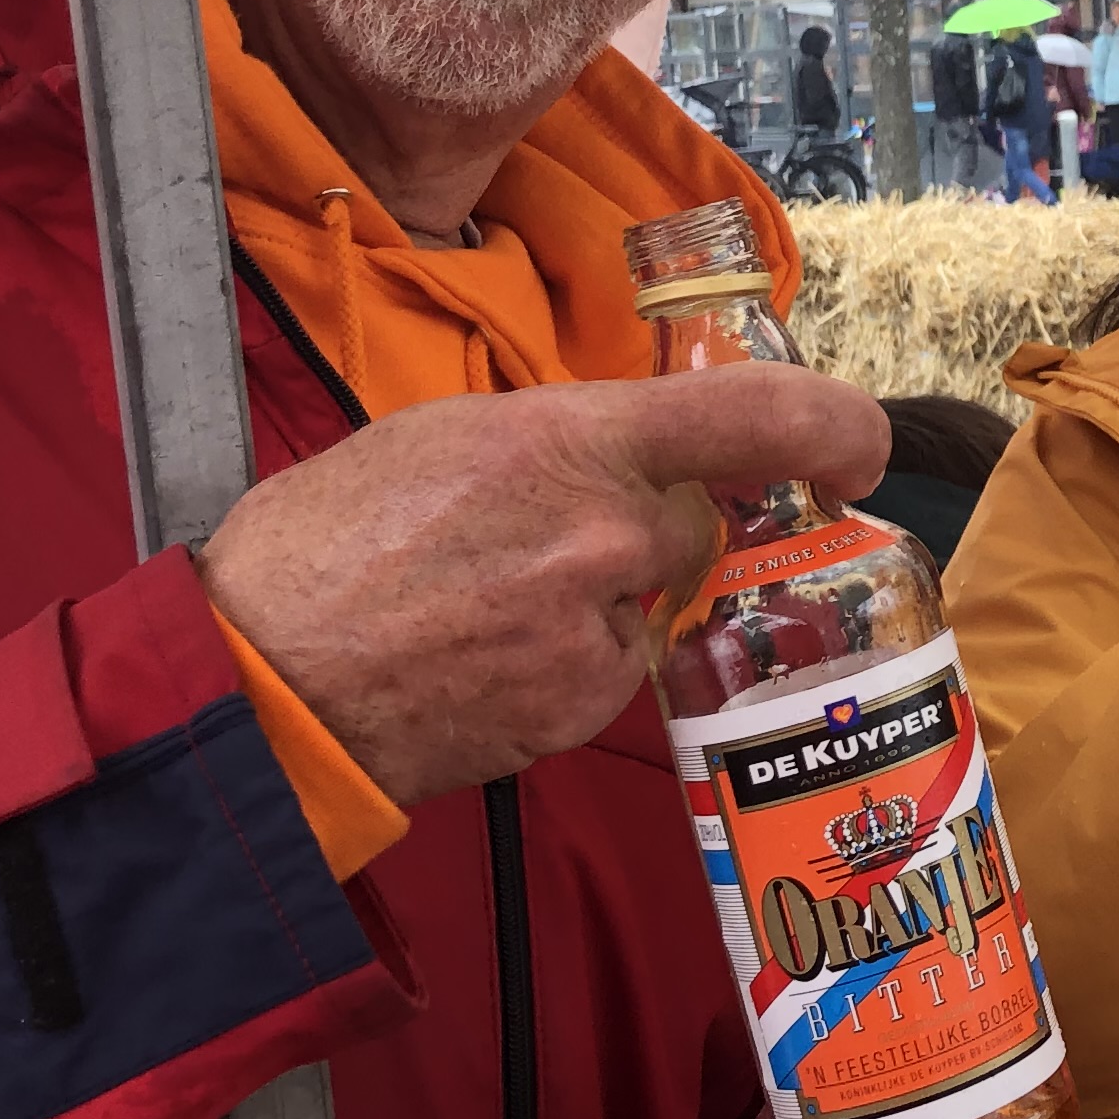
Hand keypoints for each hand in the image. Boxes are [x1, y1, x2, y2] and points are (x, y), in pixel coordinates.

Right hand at [198, 366, 888, 806]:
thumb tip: (631, 450)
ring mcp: (597, 626)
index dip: (833, 423)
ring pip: (648, 597)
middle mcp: (604, 532)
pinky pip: (611, 668)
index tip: (855, 444)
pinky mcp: (581, 706)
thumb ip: (559, 439)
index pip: (756, 412)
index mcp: (569, 441)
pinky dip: (567, 664)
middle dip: (641, 525)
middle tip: (536, 543)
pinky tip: (482, 658)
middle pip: (694, 518)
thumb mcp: (441, 437)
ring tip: (479, 606)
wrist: (262, 683)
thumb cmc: (322, 547)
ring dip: (597, 598)